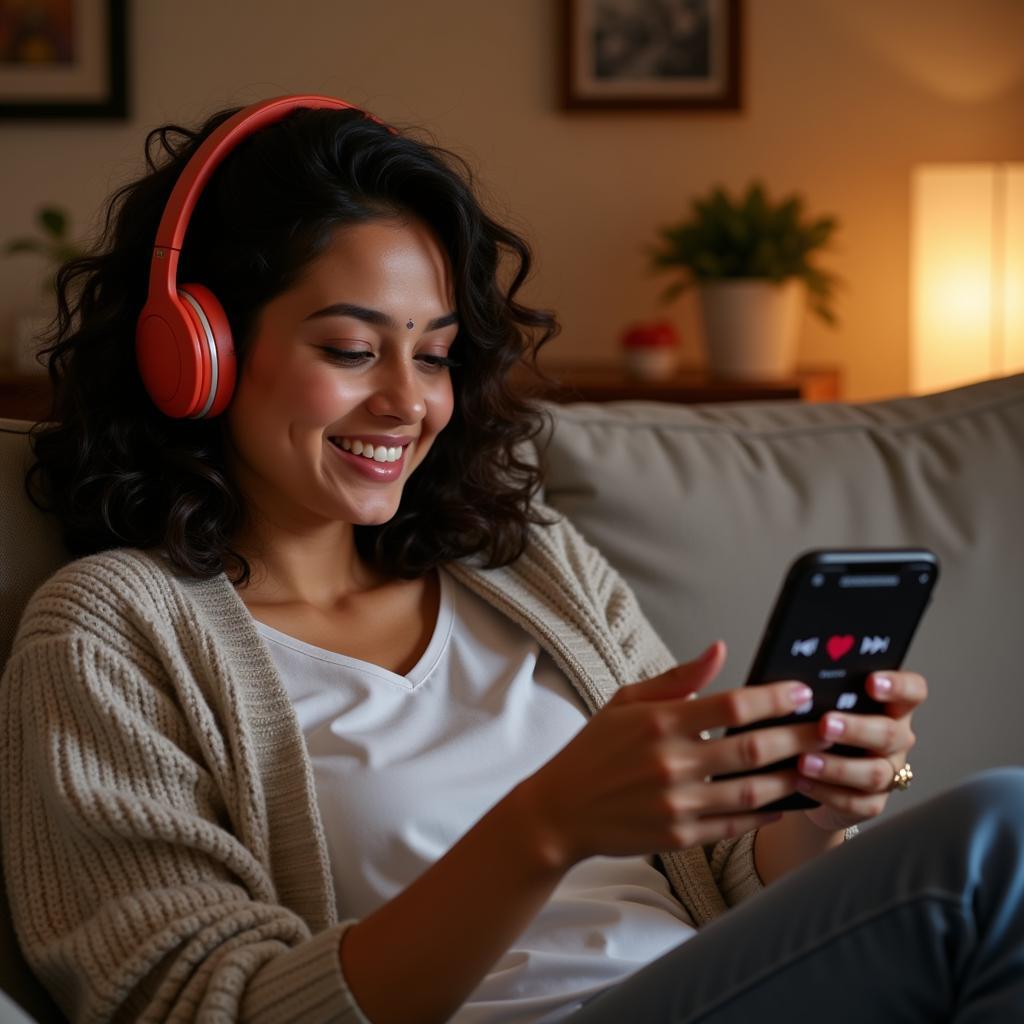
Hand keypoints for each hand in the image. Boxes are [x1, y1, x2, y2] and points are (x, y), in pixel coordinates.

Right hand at [519, 641, 834, 872]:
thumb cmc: (595, 749)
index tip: (802, 692)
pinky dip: (766, 814)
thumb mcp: (626, 702)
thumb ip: (677, 679)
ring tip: (818, 765)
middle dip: (800, 737)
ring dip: (792, 777)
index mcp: (659, 723)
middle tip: (831, 727)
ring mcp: (677, 803)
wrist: (561, 811)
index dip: (773, 698)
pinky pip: (736, 825)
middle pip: (753, 748)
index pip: (731, 705)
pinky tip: (786, 802)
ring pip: (753, 791)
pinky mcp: (680, 836)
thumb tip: (720, 650)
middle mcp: (671, 763)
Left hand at [797, 670, 927, 831]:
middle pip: (890, 733)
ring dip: (838, 767)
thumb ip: (818, 687)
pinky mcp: (872, 803)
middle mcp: (896, 739)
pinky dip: (826, 792)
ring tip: (805, 761)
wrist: (808, 772)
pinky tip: (801, 781)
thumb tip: (793, 677)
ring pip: (875, 773)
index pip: (912, 690)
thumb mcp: (819, 702)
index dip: (897, 685)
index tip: (871, 681)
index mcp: (890, 706)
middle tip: (825, 724)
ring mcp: (888, 772)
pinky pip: (856, 802)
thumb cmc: (815, 723)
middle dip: (856, 729)